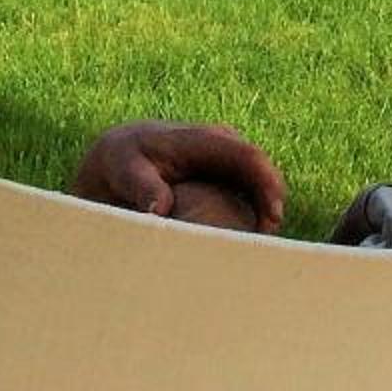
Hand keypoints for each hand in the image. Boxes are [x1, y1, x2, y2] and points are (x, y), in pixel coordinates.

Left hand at [69, 120, 286, 234]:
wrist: (119, 155)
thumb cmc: (122, 163)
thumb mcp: (124, 170)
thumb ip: (143, 186)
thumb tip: (161, 210)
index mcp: (203, 139)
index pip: (248, 157)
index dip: (267, 186)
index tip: (272, 219)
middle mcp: (223, 145)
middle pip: (262, 174)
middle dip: (271, 207)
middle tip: (265, 246)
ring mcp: (227, 159)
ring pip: (257, 187)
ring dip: (262, 215)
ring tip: (255, 251)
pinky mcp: (224, 175)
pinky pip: (247, 195)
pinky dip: (250, 217)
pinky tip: (241, 243)